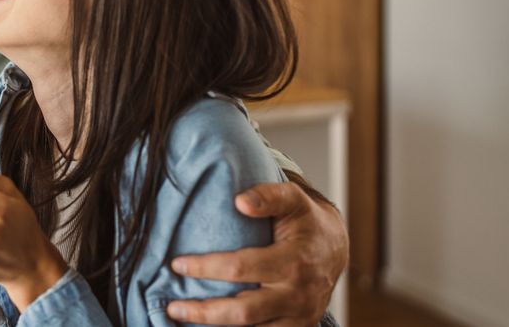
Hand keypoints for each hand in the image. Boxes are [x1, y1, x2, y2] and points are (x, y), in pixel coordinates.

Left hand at [166, 181, 348, 325]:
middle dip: (204, 312)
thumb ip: (269, 196)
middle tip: (173, 307)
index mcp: (294, 262)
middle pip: (243, 312)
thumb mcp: (293, 200)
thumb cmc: (305, 221)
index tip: (177, 264)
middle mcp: (297, 295)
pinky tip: (210, 326)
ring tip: (185, 318)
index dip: (206, 268)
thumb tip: (240, 201)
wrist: (335, 249)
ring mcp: (299, 317)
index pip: (241, 268)